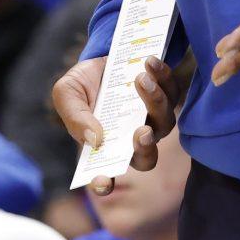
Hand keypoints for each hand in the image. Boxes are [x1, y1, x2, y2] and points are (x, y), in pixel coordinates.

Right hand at [51, 53, 182, 196]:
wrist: (101, 57)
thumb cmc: (82, 84)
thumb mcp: (67, 94)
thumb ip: (76, 118)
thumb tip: (95, 139)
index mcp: (105, 148)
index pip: (106, 174)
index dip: (103, 183)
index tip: (102, 182)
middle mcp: (132, 140)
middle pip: (146, 158)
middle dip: (145, 147)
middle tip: (141, 130)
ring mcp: (152, 120)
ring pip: (164, 122)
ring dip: (154, 102)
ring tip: (140, 79)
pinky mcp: (166, 97)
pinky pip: (172, 92)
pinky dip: (163, 77)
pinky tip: (150, 62)